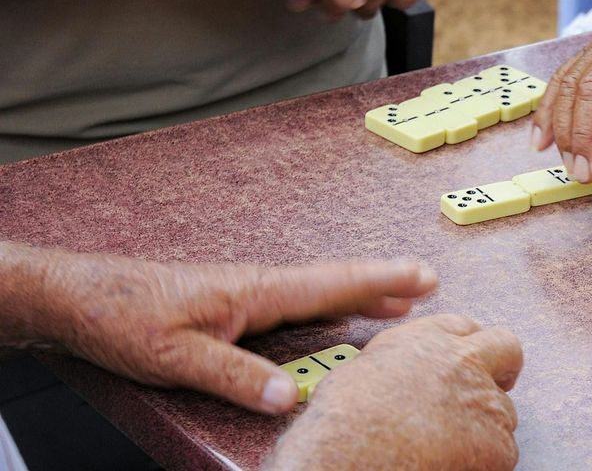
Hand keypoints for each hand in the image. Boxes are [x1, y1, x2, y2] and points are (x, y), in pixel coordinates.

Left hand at [30, 244, 436, 413]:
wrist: (80, 297)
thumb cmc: (124, 318)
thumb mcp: (177, 357)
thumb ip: (235, 376)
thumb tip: (291, 396)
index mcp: (254, 291)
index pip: (331, 283)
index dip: (380, 281)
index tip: (422, 277)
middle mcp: (257, 285)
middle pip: (334, 281)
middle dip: (383, 281)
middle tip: (428, 282)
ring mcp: (246, 292)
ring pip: (317, 290)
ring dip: (359, 292)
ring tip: (397, 300)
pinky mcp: (233, 303)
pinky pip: (296, 301)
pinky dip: (328, 303)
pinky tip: (333, 315)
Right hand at [266, 315, 522, 469]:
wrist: (352, 457)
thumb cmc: (342, 426)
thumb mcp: (360, 371)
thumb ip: (396, 362)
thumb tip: (402, 373)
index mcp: (425, 341)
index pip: (463, 327)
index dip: (466, 345)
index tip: (466, 358)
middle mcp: (462, 362)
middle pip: (505, 348)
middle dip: (503, 366)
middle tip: (496, 384)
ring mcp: (484, 402)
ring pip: (503, 409)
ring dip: (487, 423)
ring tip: (451, 444)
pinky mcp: (498, 443)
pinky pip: (503, 450)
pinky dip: (486, 459)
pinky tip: (453, 463)